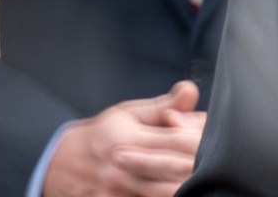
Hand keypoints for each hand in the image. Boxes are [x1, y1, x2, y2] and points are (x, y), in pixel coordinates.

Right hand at [43, 80, 206, 196]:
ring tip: (204, 179)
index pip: (177, 141)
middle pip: (176, 171)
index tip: (214, 136)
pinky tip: (183, 190)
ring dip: (188, 186)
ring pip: (166, 194)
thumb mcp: (126, 114)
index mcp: (128, 138)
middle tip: (218, 162)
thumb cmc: (101, 136)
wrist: (58, 165)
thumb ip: (162, 106)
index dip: (201, 139)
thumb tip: (191, 90)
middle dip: (201, 166)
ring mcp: (118, 193)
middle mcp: (123, 167)